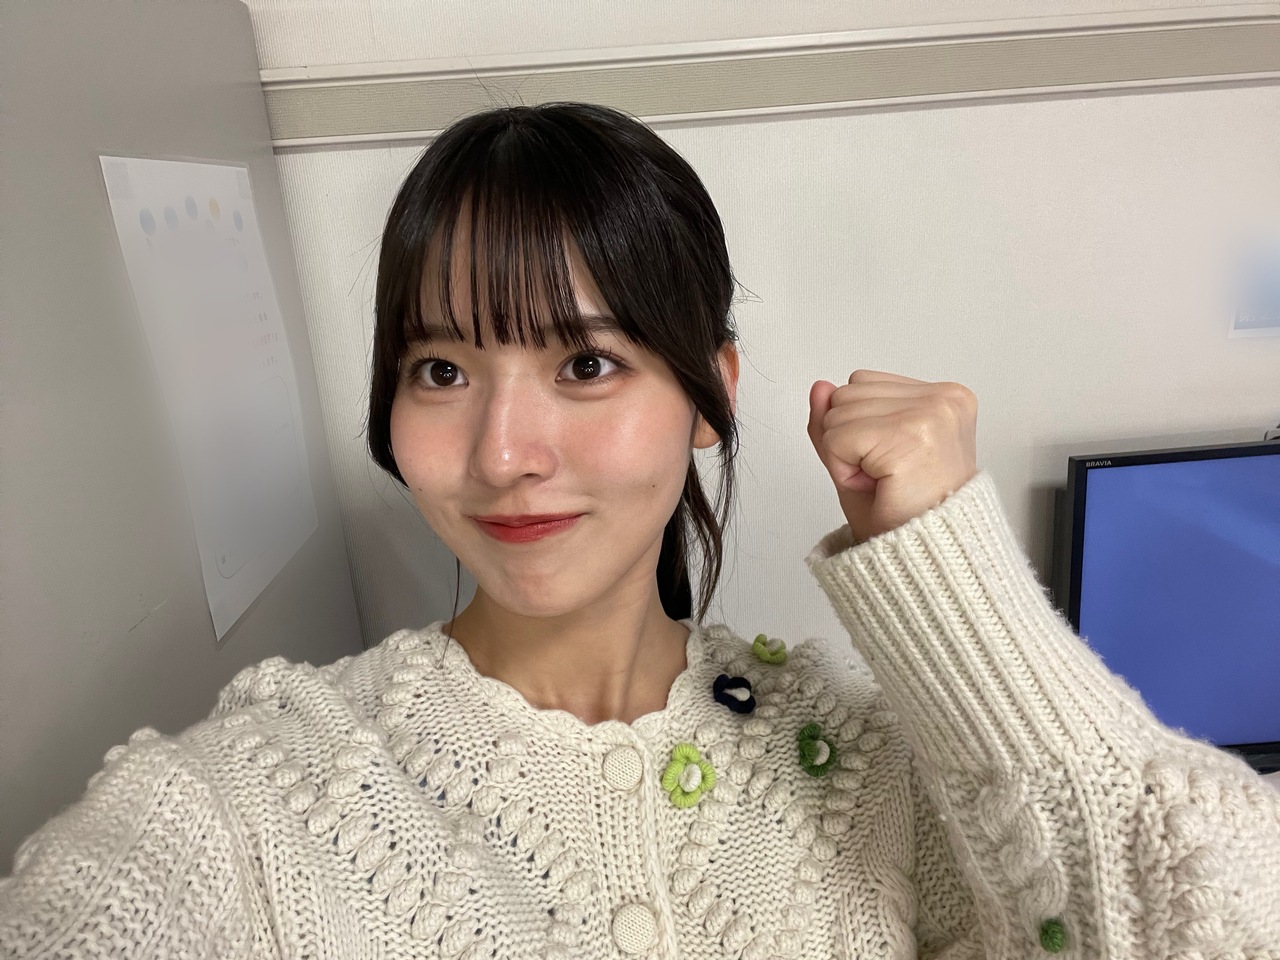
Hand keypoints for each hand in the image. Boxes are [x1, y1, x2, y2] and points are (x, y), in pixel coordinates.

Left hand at [806, 370, 978, 542]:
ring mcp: (931, 413)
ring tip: (885, 482)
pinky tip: (878, 485)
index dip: (860, 429)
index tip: (896, 463)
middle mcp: (944, 399)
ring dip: (846, 457)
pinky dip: (843, 468)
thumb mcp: (861, 458)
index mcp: (944, 397)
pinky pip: (837, 437)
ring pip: (837, 414)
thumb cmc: (906, 517)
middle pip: (845, 393)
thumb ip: (837, 419)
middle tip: (888, 477)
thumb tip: (818, 386)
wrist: (928, 561)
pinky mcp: (912, 433)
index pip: (861, 383)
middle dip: (850, 441)